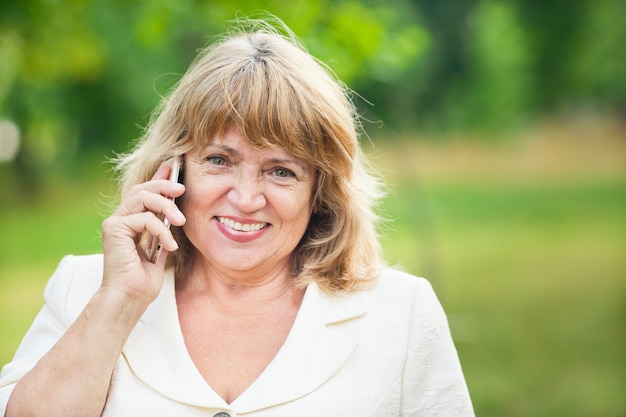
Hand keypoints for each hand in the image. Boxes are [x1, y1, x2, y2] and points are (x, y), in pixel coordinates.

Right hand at [101, 163, 185, 305]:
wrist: (129, 299)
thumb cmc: (143, 281)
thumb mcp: (161, 250)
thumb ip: (164, 230)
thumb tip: (176, 215)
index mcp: (131, 222)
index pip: (144, 192)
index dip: (159, 178)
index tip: (174, 167)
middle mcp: (120, 219)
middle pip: (142, 189)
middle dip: (163, 185)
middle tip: (182, 189)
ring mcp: (115, 223)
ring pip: (142, 197)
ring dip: (166, 206)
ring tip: (180, 222)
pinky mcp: (113, 229)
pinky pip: (143, 218)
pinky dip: (161, 229)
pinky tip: (169, 246)